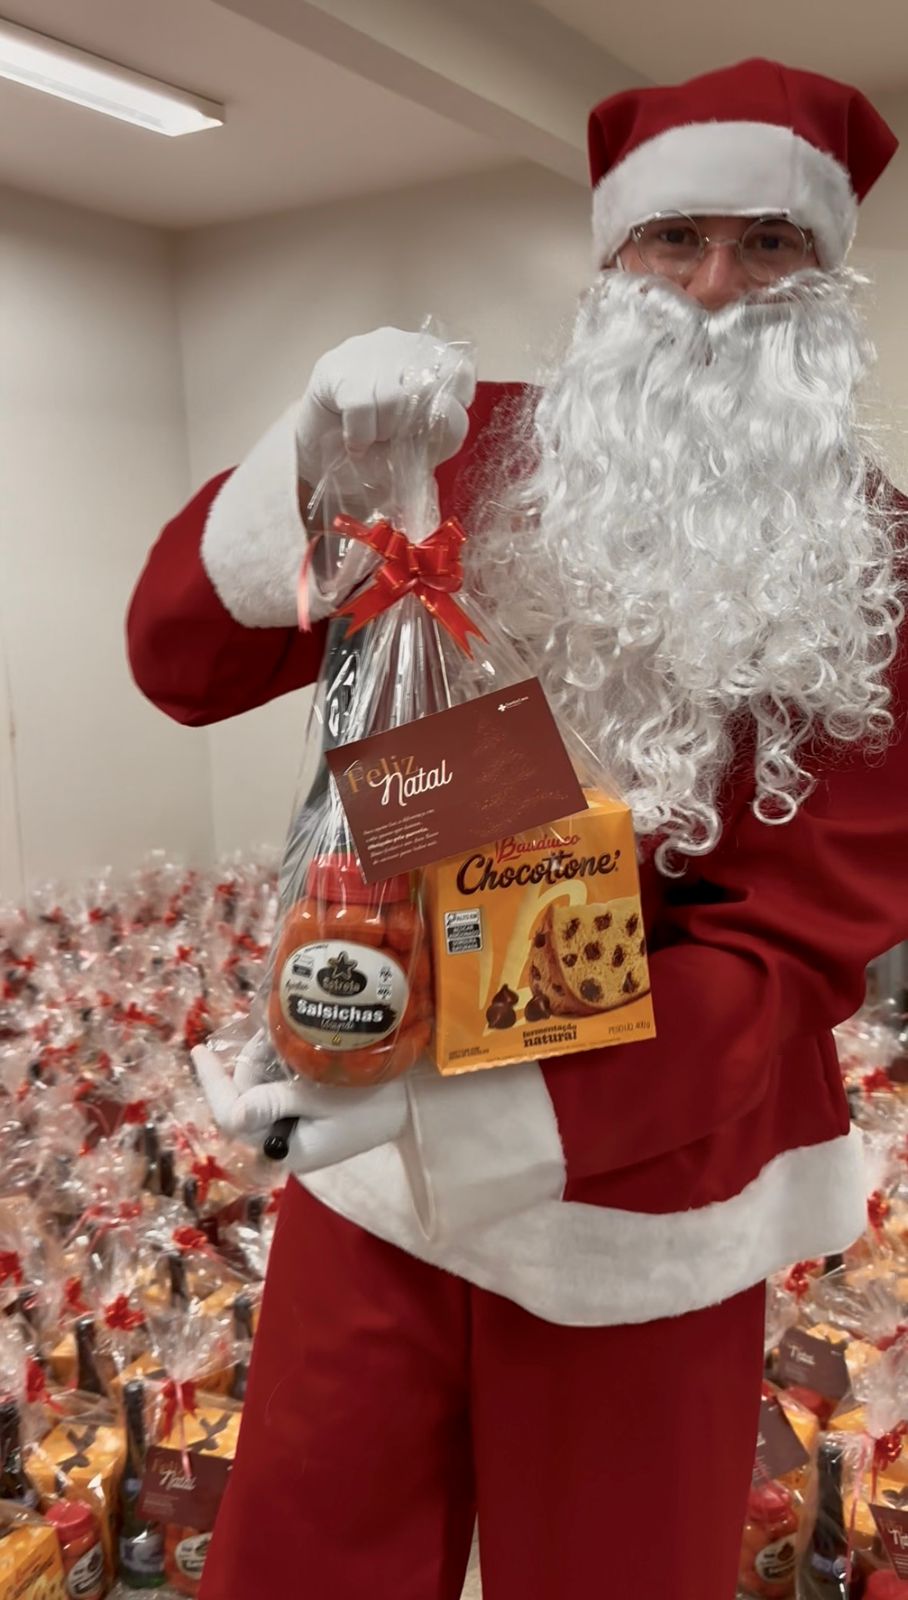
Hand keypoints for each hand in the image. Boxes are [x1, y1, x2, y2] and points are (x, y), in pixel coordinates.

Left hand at [192, 1035, 408, 1175]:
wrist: (416, 1102)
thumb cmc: (373, 1099)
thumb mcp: (325, 1098)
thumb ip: (278, 1103)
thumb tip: (234, 1113)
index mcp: (287, 1148)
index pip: (234, 1117)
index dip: (213, 1083)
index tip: (199, 1049)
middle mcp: (285, 1142)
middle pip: (246, 1097)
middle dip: (252, 1063)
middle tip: (273, 1031)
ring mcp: (296, 1129)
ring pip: (261, 1089)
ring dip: (268, 1060)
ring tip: (289, 1036)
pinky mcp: (307, 1115)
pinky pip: (280, 1088)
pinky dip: (282, 1065)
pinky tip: (296, 1047)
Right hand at [296, 327, 475, 487]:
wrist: (322, 454)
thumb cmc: (379, 448)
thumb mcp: (423, 446)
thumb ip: (444, 430)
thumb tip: (447, 415)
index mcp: (432, 361)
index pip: (459, 373)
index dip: (448, 410)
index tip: (427, 431)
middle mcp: (404, 345)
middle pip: (428, 389)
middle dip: (413, 429)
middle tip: (393, 441)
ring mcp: (368, 350)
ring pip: (393, 398)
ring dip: (384, 433)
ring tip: (371, 440)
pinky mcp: (336, 366)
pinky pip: (361, 406)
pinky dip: (360, 435)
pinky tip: (355, 441)